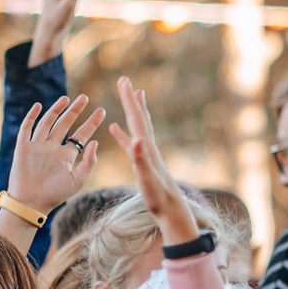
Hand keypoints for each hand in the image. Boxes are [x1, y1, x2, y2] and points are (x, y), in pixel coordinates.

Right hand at [3, 95, 106, 215]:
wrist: (32, 203)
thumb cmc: (55, 195)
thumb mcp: (77, 180)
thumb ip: (88, 162)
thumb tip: (94, 142)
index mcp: (66, 156)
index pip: (80, 135)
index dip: (91, 123)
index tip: (102, 111)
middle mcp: (52, 148)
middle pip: (65, 124)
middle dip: (75, 111)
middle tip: (85, 98)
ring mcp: (37, 146)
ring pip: (48, 123)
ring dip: (56, 110)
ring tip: (66, 99)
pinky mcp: (23, 148)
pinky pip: (27, 128)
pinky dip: (31, 117)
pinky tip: (38, 106)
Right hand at [114, 77, 199, 245]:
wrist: (171, 208)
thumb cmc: (158, 195)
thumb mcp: (147, 178)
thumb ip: (140, 159)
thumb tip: (136, 141)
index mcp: (146, 147)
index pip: (136, 118)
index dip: (129, 99)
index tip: (123, 81)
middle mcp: (147, 146)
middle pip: (138, 116)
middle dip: (131, 98)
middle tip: (125, 80)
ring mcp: (145, 153)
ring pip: (137, 126)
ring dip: (133, 110)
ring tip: (133, 95)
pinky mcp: (141, 161)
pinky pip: (129, 141)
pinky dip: (122, 133)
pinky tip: (115, 128)